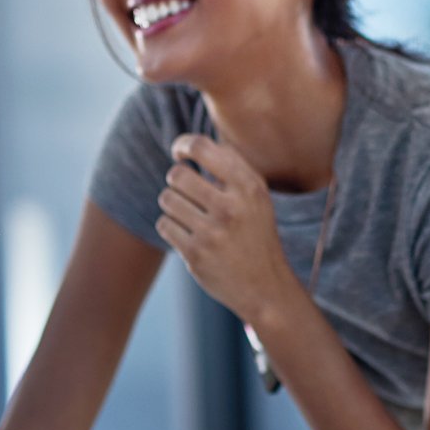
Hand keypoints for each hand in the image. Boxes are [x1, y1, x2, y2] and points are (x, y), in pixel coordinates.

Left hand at [156, 135, 299, 324]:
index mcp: (249, 187)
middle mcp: (232, 208)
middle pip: (177, 174)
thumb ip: (232, 165)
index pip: (202, 147)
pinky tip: (188, 234)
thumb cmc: (256, 232)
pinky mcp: (195, 255)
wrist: (265, 286)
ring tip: (190, 214)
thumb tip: (193, 143)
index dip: (183, 145)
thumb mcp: (257, 196)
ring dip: (173, 204)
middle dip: (177, 180)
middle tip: (187, 190)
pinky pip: (164, 224)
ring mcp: (212, 233)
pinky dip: (172, 227)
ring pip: (167, 199)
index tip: (180, 152)